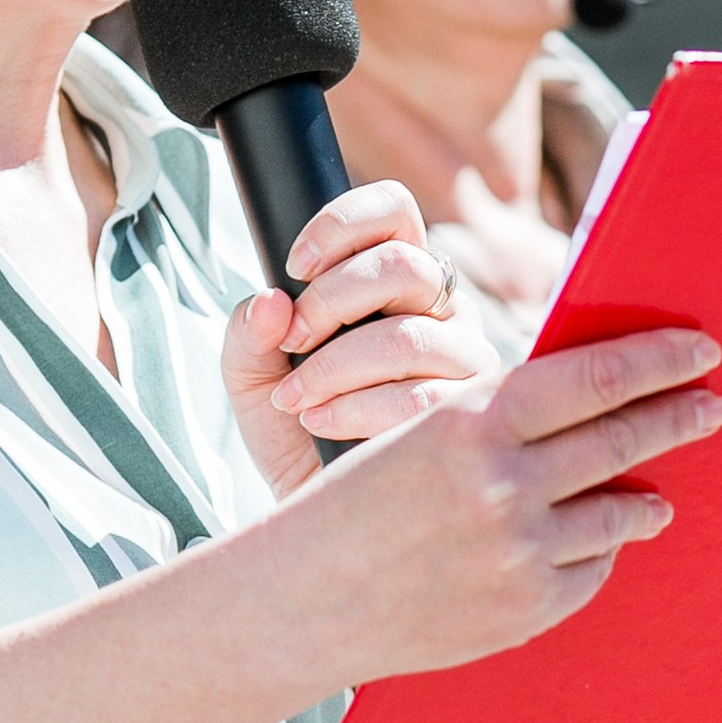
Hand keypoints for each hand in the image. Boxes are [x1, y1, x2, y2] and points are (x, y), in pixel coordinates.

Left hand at [221, 179, 491, 496]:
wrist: (321, 512)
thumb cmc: (296, 432)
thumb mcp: (251, 377)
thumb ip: (247, 333)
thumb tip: (268, 303)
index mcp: (396, 277)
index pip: (392, 210)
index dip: (343, 223)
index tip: (294, 266)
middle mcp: (442, 308)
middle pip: (404, 265)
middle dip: (331, 300)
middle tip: (292, 341)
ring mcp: (467, 358)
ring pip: (411, 336)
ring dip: (338, 366)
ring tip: (298, 399)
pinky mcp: (474, 413)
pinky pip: (423, 397)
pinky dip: (357, 409)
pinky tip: (322, 423)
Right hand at [264, 320, 721, 688]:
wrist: (301, 602)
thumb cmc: (352, 509)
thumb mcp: (418, 435)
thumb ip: (500, 417)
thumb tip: (591, 397)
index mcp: (472, 421)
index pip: (594, 377)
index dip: (657, 360)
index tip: (699, 348)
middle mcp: (504, 483)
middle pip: (622, 439)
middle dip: (677, 417)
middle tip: (712, 405)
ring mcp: (520, 551)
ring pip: (618, 512)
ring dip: (645, 498)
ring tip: (659, 495)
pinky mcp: (525, 608)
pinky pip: (591, 570)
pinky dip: (597, 553)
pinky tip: (597, 545)